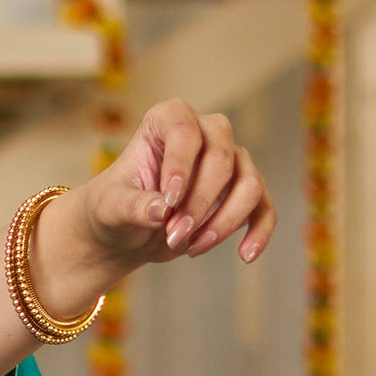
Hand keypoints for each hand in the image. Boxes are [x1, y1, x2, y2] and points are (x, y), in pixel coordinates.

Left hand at [80, 100, 274, 268]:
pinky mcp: (243, 192)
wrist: (126, 231)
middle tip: (172, 235)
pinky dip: (259, 232)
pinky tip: (246, 255)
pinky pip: (264, 209)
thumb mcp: (110, 208)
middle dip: (199, 204)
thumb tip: (160, 210)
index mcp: (167, 120)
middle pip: (222, 159)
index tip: (168, 201)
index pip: (185, 131)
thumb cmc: (114, 208)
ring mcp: (231, 160)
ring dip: (223, 222)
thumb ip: (132, 206)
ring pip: (249, 184)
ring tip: (190, 248)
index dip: (180, 166)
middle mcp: (206, 132)